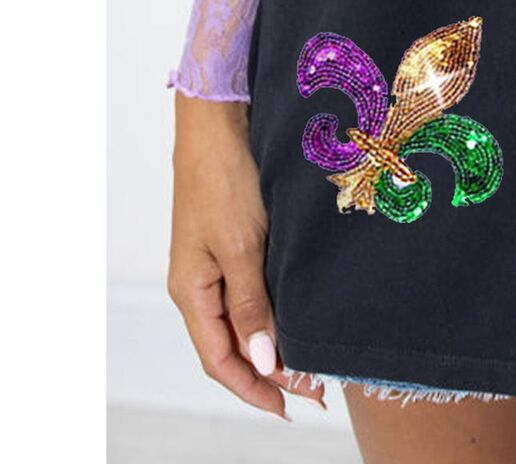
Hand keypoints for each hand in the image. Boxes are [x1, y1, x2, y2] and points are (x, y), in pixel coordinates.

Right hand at [169, 94, 324, 416]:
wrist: (222, 118)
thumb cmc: (225, 176)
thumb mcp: (241, 246)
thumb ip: (250, 305)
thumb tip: (264, 364)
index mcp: (190, 289)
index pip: (219, 360)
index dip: (254, 388)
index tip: (293, 407)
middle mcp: (199, 281)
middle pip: (230, 345)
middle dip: (269, 372)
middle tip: (316, 389)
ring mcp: (214, 260)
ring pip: (242, 319)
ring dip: (274, 343)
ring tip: (312, 360)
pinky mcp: (234, 239)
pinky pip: (250, 291)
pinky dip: (273, 311)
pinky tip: (298, 314)